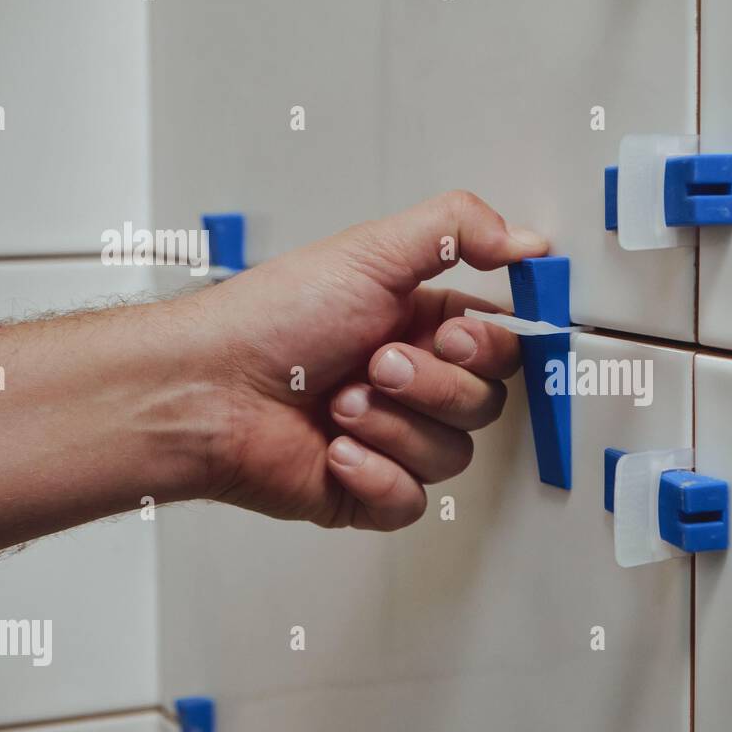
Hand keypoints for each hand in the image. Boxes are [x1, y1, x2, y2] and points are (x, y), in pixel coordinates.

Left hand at [192, 190, 548, 529]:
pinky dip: (374, 475)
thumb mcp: (370, 250)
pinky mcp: (368, 490)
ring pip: (452, 454)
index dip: (488, 349)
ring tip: (338, 405)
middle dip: (429, 386)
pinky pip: (412, 501)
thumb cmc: (268, 321)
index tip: (454, 336)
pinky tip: (334, 450)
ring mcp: (391, 439)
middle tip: (376, 364)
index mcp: (419, 325)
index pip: (501, 347)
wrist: (203, 391)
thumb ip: (458, 230)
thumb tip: (527, 241)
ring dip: (392, 427)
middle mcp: (411, 383)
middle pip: (484, 403)